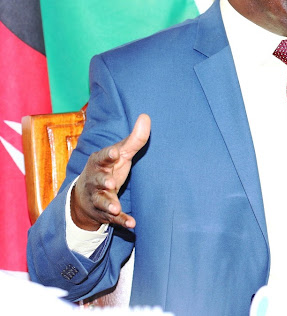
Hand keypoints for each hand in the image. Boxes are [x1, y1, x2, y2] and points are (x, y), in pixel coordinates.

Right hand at [70, 114, 150, 230]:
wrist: (85, 196)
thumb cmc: (108, 168)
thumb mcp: (120, 153)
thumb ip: (134, 138)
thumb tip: (146, 116)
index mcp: (100, 163)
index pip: (102, 157)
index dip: (108, 156)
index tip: (115, 153)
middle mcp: (96, 180)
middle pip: (98, 180)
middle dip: (103, 181)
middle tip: (110, 183)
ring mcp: (99, 198)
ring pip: (102, 201)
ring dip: (109, 204)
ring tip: (115, 208)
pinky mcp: (105, 213)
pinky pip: (113, 219)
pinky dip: (121, 221)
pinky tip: (132, 224)